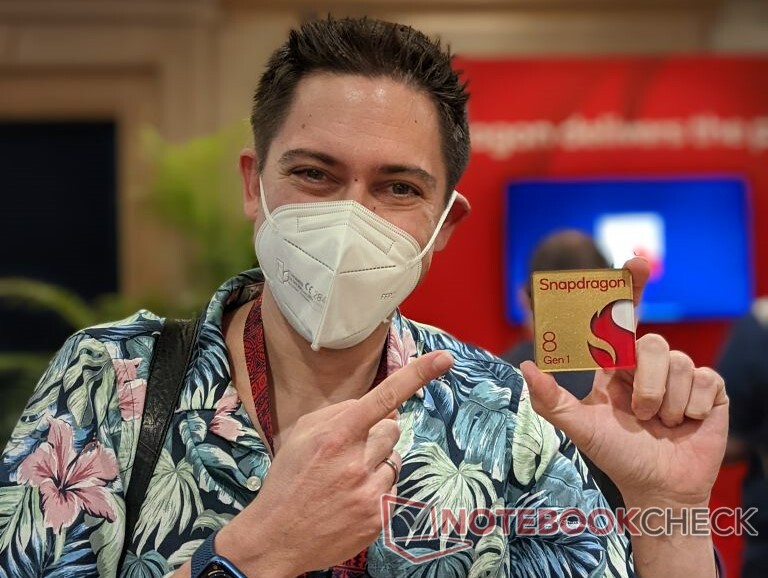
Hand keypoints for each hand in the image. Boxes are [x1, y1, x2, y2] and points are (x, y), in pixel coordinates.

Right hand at [216, 350, 453, 577]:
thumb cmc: (289, 479)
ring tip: (345, 480)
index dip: (417, 375)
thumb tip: (382, 406)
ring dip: (376, 463)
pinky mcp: (378, 517)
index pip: (384, 398)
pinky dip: (376, 489)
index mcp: (336, 436)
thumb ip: (342, 412)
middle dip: (375, 435)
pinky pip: (392, 488)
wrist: (277, 537)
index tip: (444, 358)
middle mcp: (357, 463)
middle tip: (348, 452)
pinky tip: (350, 499)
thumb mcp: (303, 434)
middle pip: (392, 429)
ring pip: (394, 459)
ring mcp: (371, 493)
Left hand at [520, 257, 727, 506]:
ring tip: (660, 425)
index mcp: (616, 362)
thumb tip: (525, 366)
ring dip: (664, 403)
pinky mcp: (709, 388)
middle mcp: (647, 362)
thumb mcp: (579, 427)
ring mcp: (680, 373)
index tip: (636, 261)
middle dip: (643, 385)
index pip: (624, 314)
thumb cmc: (617, 454)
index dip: (630, 284)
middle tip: (640, 416)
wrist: (658, 487)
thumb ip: (550, 399)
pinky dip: (691, 408)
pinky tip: (686, 424)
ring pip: (676, 362)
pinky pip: (704, 380)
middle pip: (651, 342)